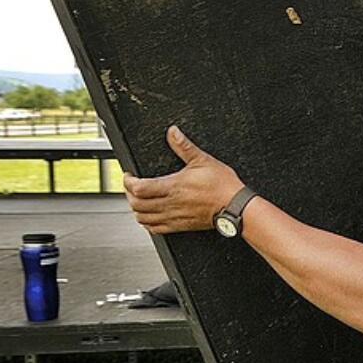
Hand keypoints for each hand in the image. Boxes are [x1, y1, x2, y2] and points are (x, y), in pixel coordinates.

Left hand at [123, 126, 243, 233]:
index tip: (129, 175)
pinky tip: (149, 216)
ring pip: (143, 218)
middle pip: (137, 204)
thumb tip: (173, 132)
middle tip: (131, 186)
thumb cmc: (222, 185)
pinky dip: (147, 223)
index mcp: (173, 186)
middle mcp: (170, 203)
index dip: (128, 181)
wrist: (234, 206)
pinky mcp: (179, 226)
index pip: (139, 188)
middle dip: (129, 194)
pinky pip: (155, 229)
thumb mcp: (203, 160)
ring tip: (138, 200)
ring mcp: (174, 216)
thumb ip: (184, 146)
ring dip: (136, 209)